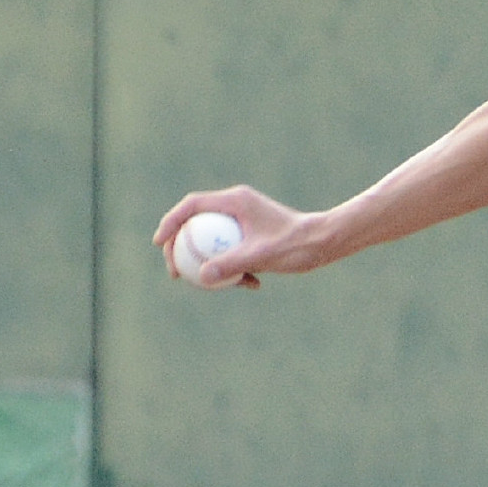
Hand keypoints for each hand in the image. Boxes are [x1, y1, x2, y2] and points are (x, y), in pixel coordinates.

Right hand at [153, 186, 320, 288]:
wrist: (327, 242)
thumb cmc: (296, 245)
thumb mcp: (261, 257)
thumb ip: (231, 265)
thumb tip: (202, 276)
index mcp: (235, 200)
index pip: (191, 206)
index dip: (170, 223)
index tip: (160, 244)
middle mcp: (237, 205)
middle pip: (196, 224)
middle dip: (182, 248)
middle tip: (176, 272)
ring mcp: (246, 218)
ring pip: (214, 240)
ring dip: (211, 262)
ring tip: (212, 285)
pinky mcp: (255, 232)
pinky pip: (234, 248)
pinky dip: (236, 266)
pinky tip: (252, 285)